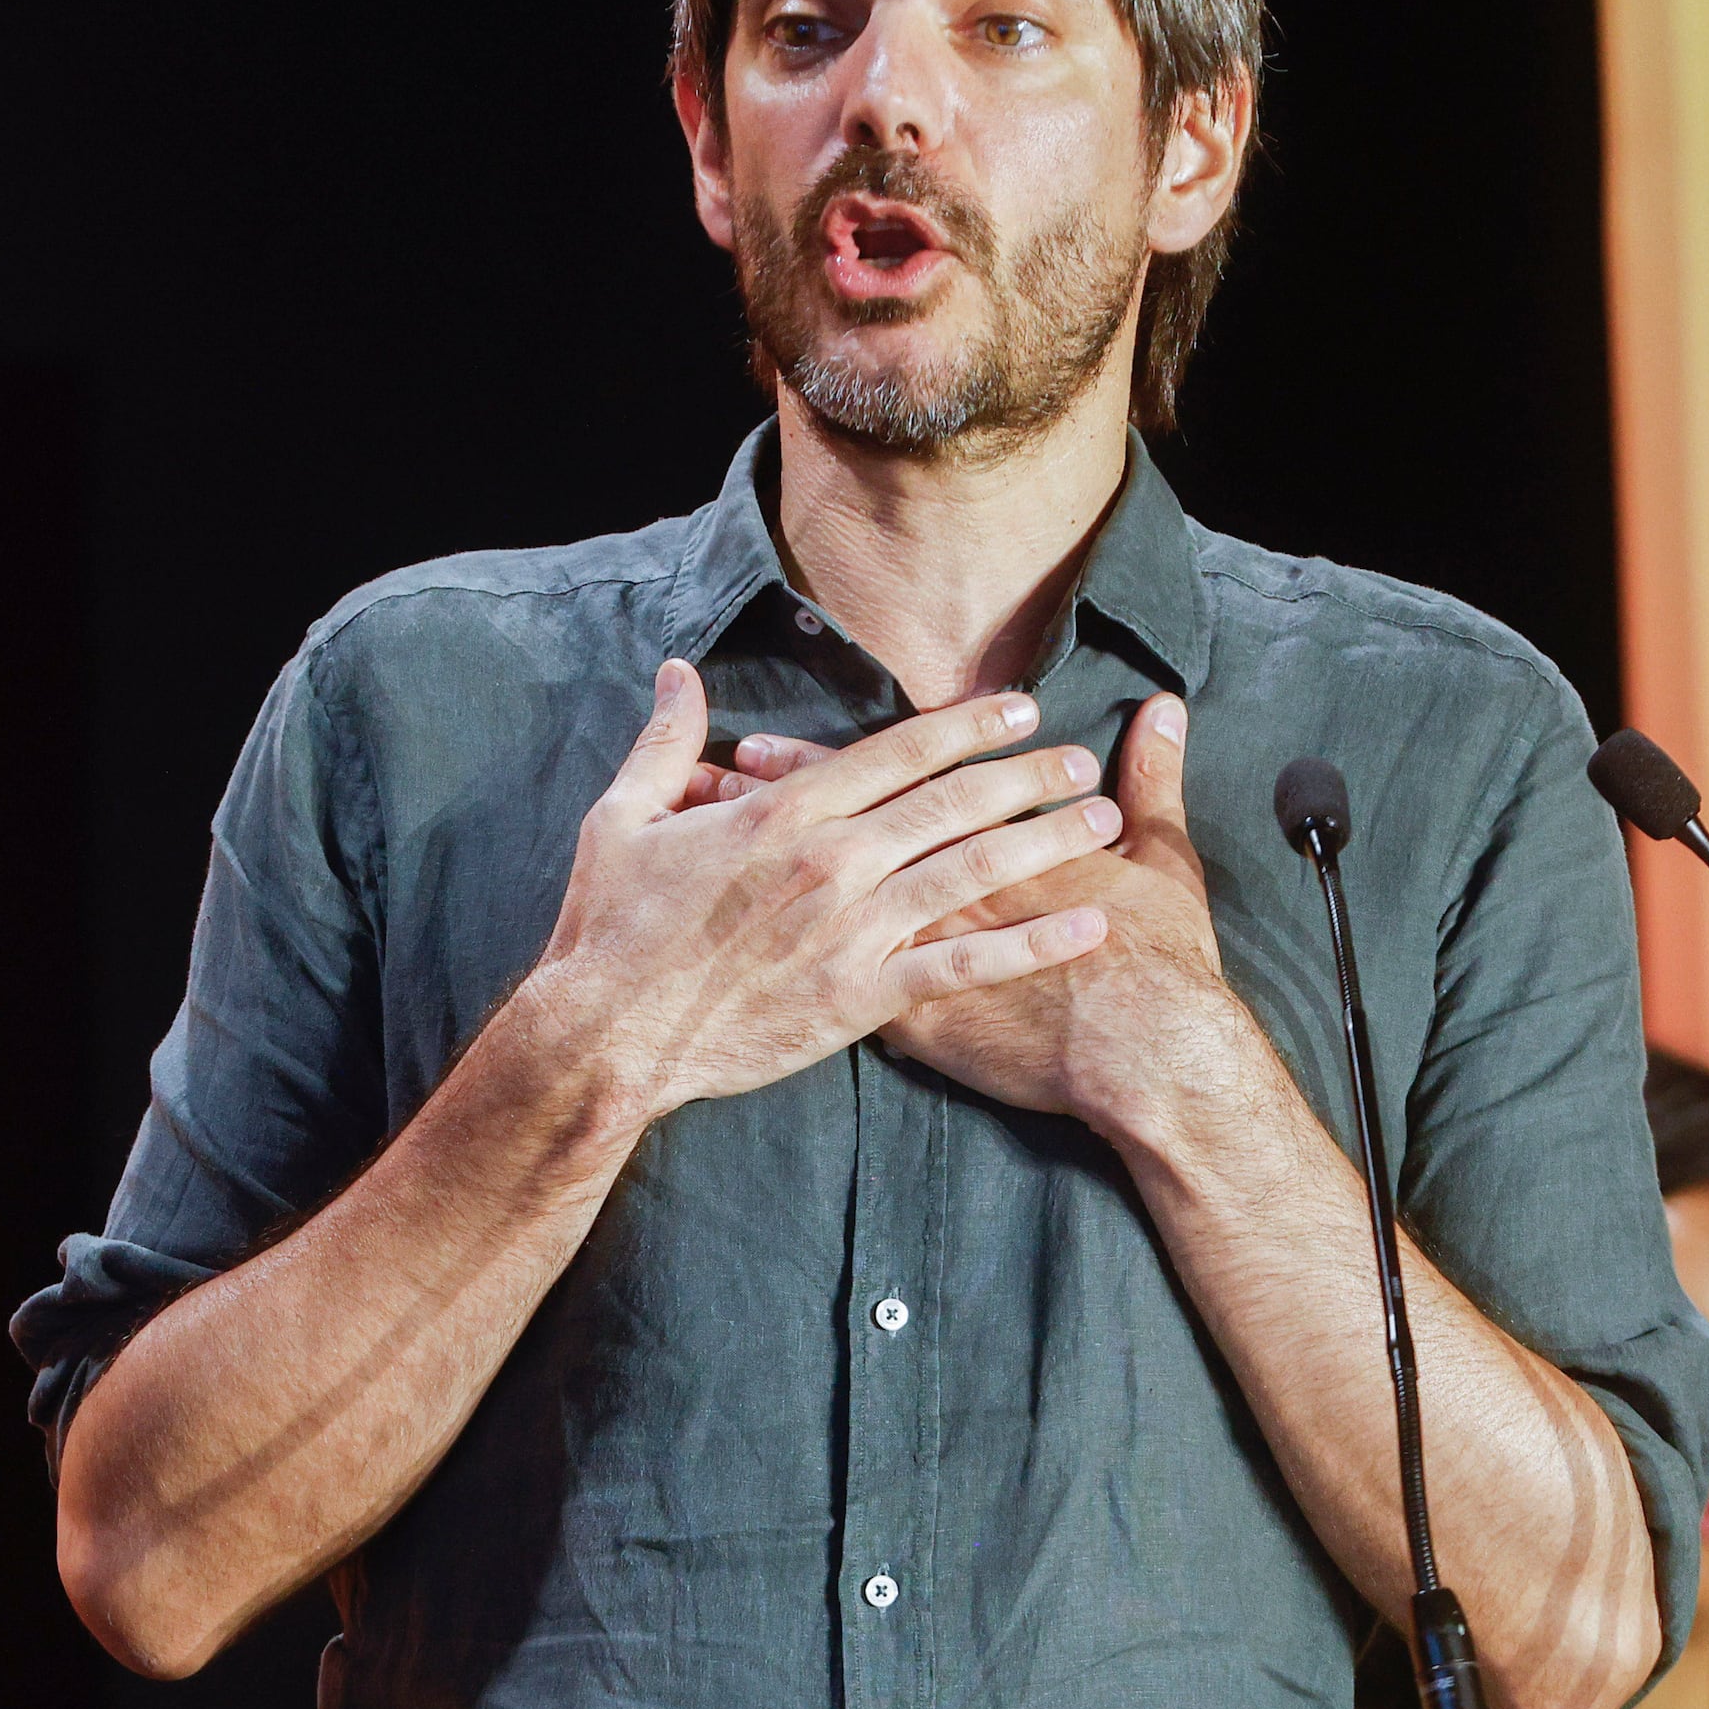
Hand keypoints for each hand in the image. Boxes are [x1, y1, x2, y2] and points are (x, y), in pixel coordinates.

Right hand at [533, 660, 1119, 1121]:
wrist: (607, 1035)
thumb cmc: (609, 930)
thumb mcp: (624, 819)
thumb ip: (667, 742)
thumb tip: (680, 673)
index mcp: (781, 813)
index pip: (896, 752)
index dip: (965, 725)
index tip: (1018, 709)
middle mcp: (830, 861)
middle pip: (951, 802)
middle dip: (1026, 775)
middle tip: (1080, 760)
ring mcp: (850, 930)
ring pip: (970, 870)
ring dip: (1045, 841)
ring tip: (1102, 820)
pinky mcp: (858, 997)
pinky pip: (963, 966)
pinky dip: (1032, 945)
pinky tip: (1088, 927)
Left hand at [723, 690, 1235, 1129]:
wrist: (1148, 1051)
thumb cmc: (1160, 958)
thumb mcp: (1163, 857)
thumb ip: (1155, 779)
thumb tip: (1165, 710)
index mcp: (973, 835)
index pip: (876, 783)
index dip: (809, 764)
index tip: (751, 748)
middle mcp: (926, 885)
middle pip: (821, 837)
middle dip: (755, 816)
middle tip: (698, 800)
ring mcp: (910, 952)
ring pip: (809, 907)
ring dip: (753, 884)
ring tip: (703, 869)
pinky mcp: (907, 1015)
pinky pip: (831, 985)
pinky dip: (784, 969)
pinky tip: (745, 961)